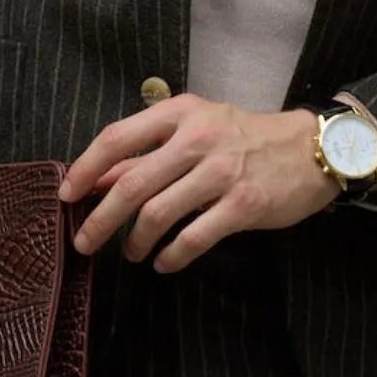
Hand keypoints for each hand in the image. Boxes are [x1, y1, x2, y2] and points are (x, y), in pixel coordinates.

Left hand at [58, 95, 339, 273]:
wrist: (310, 149)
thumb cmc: (244, 137)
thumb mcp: (195, 128)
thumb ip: (148, 150)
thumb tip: (98, 179)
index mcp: (180, 113)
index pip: (117, 138)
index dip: (86, 168)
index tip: (67, 194)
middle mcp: (198, 139)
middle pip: (132, 183)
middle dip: (100, 218)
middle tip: (84, 242)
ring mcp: (222, 172)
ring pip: (158, 213)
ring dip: (135, 241)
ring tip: (130, 253)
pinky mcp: (243, 204)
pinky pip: (194, 237)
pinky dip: (171, 256)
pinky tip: (164, 263)